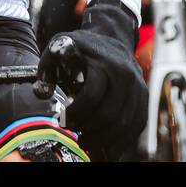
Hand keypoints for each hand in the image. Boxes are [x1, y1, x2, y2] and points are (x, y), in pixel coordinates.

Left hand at [34, 0, 146, 161]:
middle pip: (108, 114)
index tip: (62, 123)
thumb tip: (41, 94)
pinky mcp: (144, 96)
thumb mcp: (58, 49)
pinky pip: (137, 124)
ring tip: (88, 144)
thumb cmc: (80, 48)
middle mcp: (124, 74)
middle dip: (89, 130)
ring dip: (105, 140)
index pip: (90, 96)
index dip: (75, 114)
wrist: (111, 37)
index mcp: (102, 62)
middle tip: (76, 137)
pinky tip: (107, 149)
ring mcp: (137, 85)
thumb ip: (45, 70)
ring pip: (124, 123)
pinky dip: (123, 141)